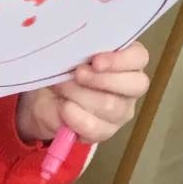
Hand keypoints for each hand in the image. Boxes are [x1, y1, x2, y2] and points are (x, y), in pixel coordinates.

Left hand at [16, 43, 150, 145]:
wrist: (43, 97)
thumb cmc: (61, 69)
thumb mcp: (68, 54)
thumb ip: (79, 52)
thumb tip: (80, 58)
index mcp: (126, 60)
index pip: (139, 57)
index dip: (120, 60)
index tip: (96, 61)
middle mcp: (130, 86)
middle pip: (135, 85)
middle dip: (101, 79)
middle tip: (77, 74)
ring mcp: (121, 111)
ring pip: (112, 106)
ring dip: (81, 95)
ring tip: (62, 88)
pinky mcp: (106, 131)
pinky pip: (97, 129)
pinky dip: (76, 117)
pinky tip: (64, 108)